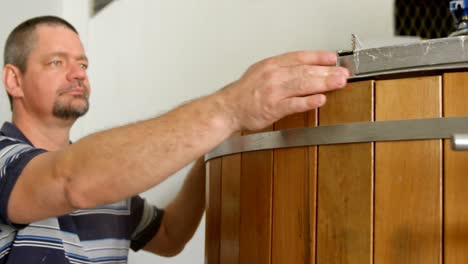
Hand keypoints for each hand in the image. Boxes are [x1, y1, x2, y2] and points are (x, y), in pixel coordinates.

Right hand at [217, 50, 349, 131]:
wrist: (227, 109)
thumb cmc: (244, 93)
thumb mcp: (261, 72)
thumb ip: (282, 69)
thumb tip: (304, 68)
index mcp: (271, 65)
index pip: (299, 57)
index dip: (318, 57)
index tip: (333, 58)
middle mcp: (273, 75)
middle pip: (304, 70)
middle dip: (327, 71)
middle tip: (343, 73)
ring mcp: (273, 92)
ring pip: (302, 84)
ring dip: (323, 83)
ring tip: (338, 83)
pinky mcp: (273, 109)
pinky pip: (293, 104)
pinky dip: (308, 102)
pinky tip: (320, 100)